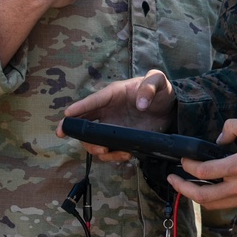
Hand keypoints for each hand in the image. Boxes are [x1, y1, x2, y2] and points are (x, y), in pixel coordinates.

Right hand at [58, 70, 175, 159]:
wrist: (170, 108)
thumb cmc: (161, 90)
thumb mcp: (158, 80)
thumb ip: (150, 86)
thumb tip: (141, 104)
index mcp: (112, 94)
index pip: (92, 101)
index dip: (79, 108)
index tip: (66, 115)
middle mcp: (107, 111)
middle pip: (84, 123)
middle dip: (79, 133)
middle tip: (92, 142)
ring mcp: (112, 126)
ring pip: (93, 140)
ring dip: (96, 148)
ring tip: (108, 151)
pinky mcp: (120, 139)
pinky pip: (109, 150)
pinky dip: (113, 156)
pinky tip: (125, 155)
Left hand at [166, 117, 236, 211]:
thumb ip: (234, 127)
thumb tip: (218, 140)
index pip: (203, 172)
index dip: (188, 167)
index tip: (183, 160)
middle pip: (201, 196)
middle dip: (182, 188)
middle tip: (172, 180)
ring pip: (212, 205)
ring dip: (196, 196)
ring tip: (186, 186)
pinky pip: (228, 205)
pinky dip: (216, 198)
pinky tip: (213, 187)